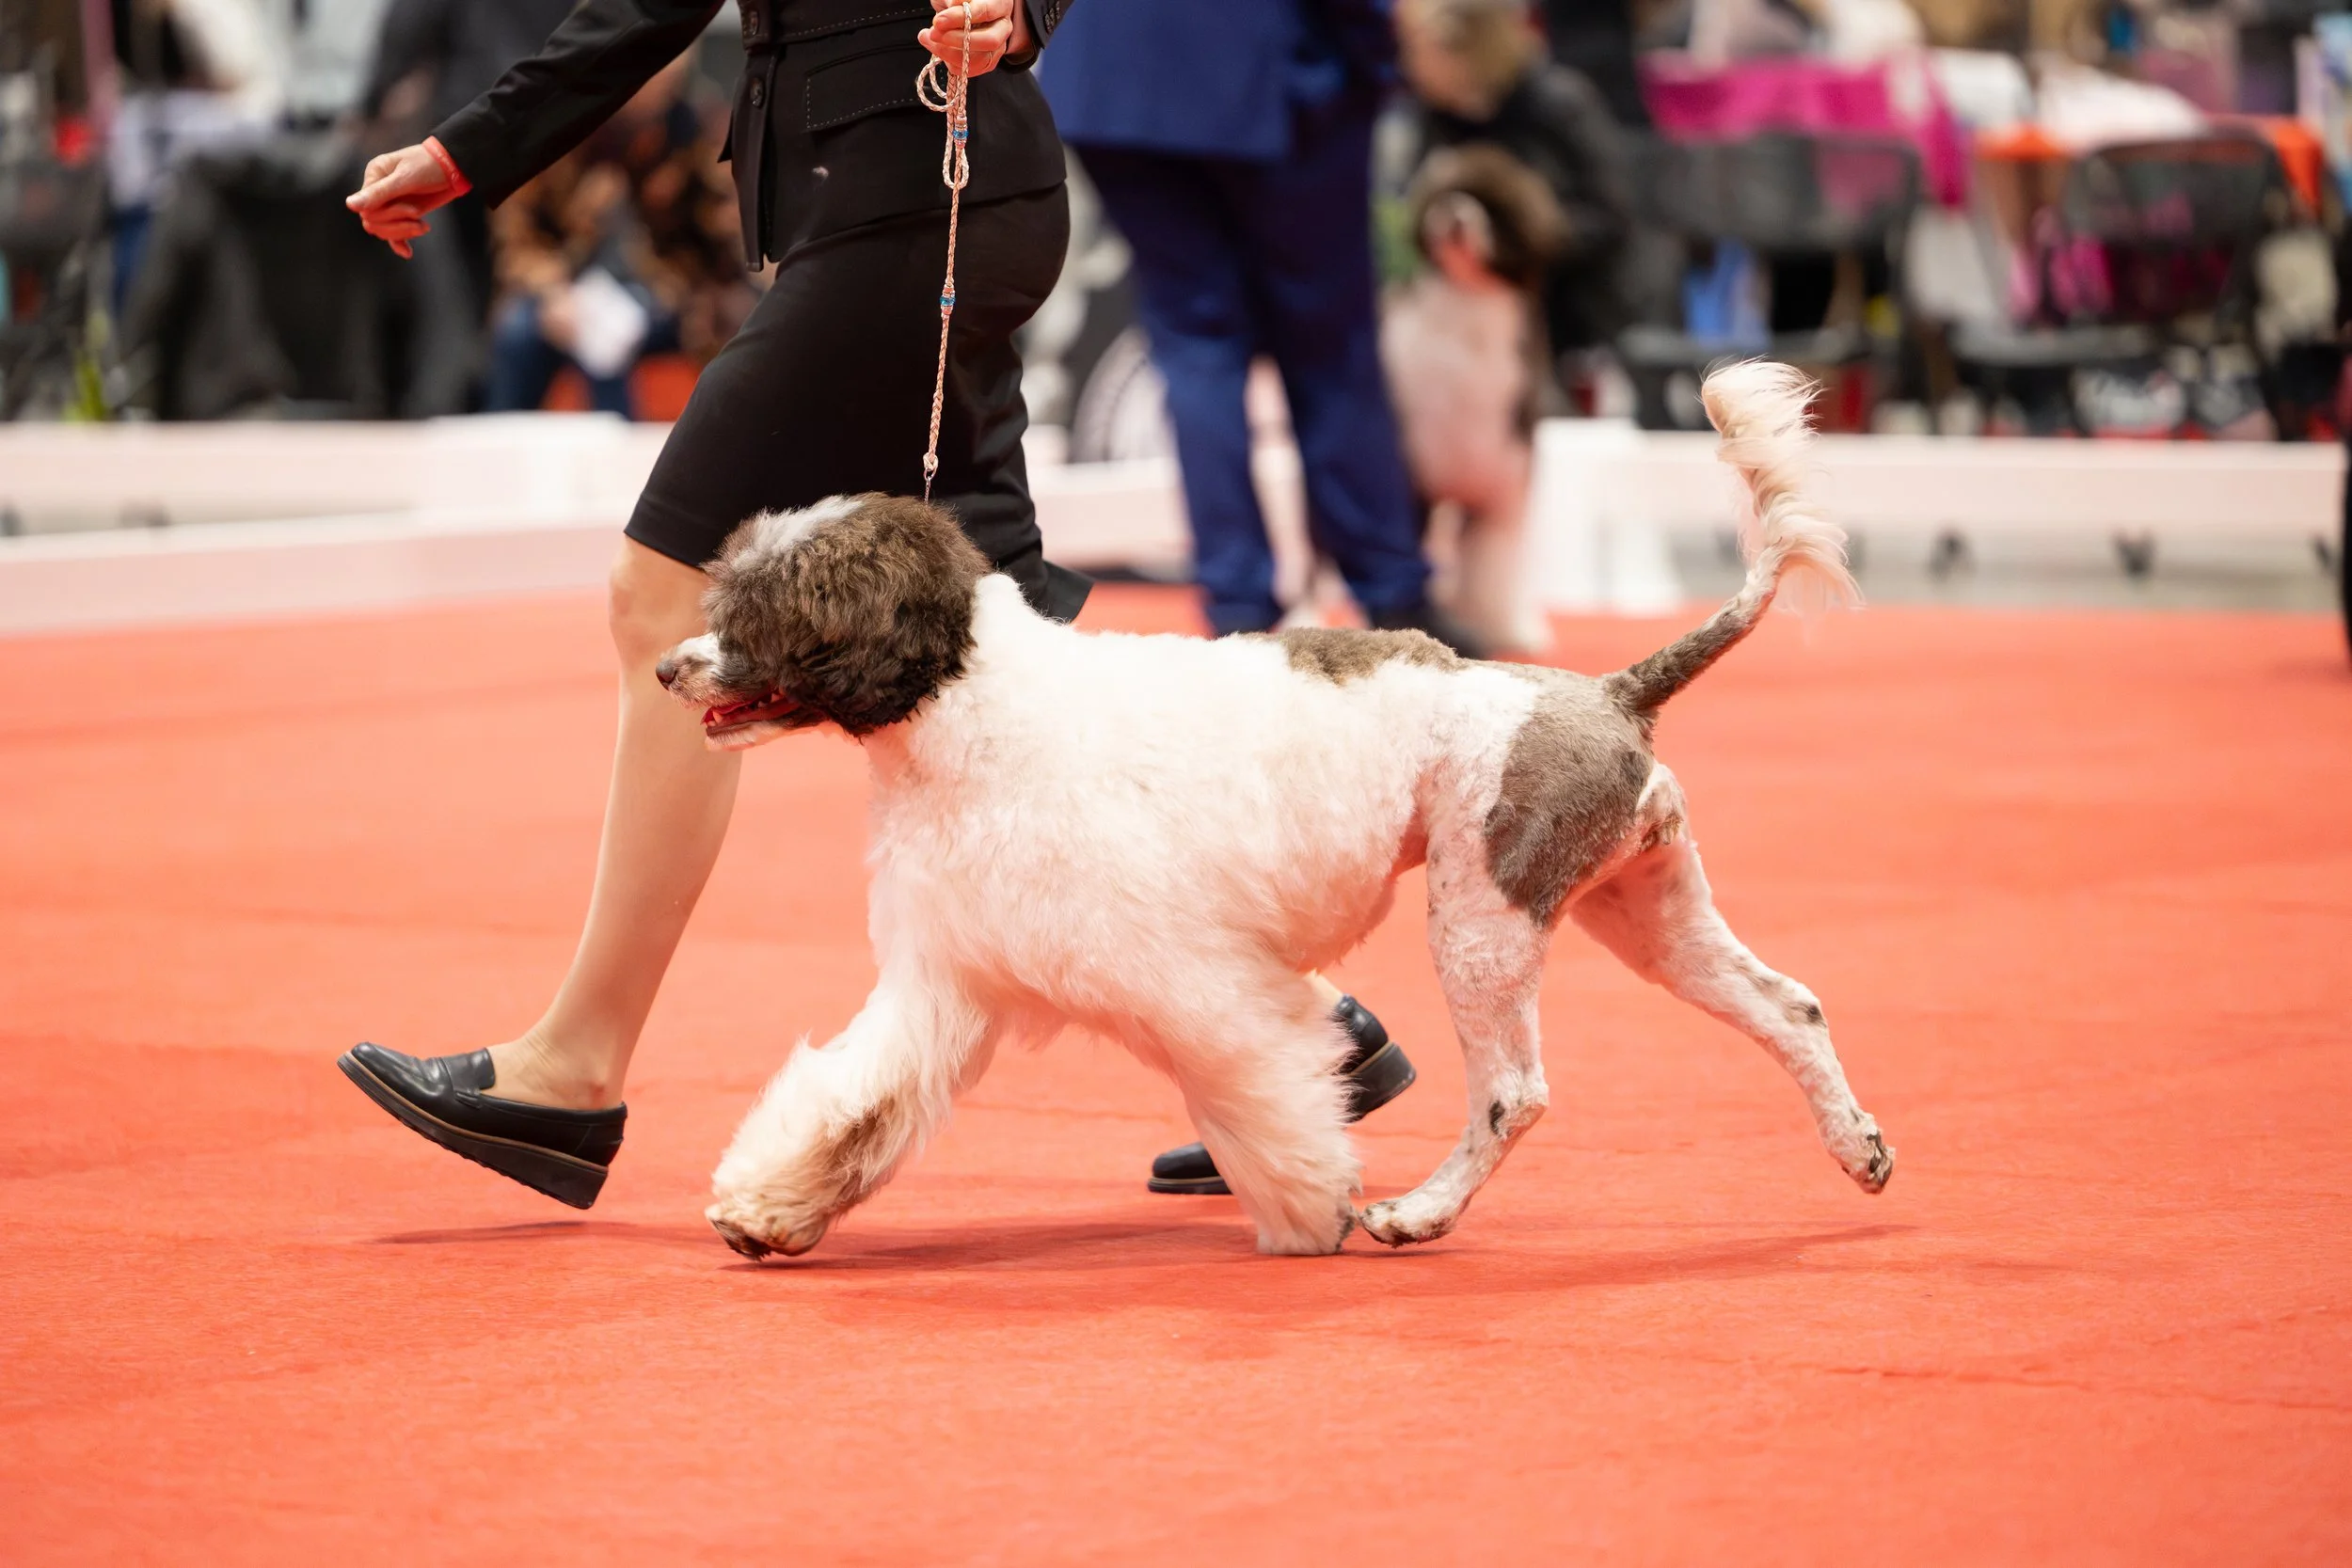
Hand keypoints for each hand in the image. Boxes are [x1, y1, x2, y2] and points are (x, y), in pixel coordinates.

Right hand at [346, 143, 461, 258]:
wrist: (454, 167)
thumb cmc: (429, 166)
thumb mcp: (405, 178)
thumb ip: (379, 193)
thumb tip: (350, 205)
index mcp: (374, 175)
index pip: (367, 207)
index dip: (387, 214)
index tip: (413, 211)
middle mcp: (378, 190)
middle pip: (372, 220)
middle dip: (397, 224)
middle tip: (419, 216)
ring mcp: (390, 202)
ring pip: (382, 229)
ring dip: (402, 232)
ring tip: (424, 227)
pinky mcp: (403, 213)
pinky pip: (393, 233)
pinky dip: (399, 243)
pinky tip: (407, 252)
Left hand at [919, 0, 1029, 77]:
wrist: (960, 12)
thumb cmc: (957, 0)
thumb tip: (956, 4)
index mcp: (999, 3)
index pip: (986, 11)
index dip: (961, 17)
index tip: (939, 21)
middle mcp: (1003, 26)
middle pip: (990, 41)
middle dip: (958, 40)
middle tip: (934, 34)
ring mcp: (998, 47)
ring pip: (981, 59)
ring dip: (950, 54)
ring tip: (929, 40)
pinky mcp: (988, 62)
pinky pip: (972, 69)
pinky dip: (951, 63)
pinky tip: (937, 50)